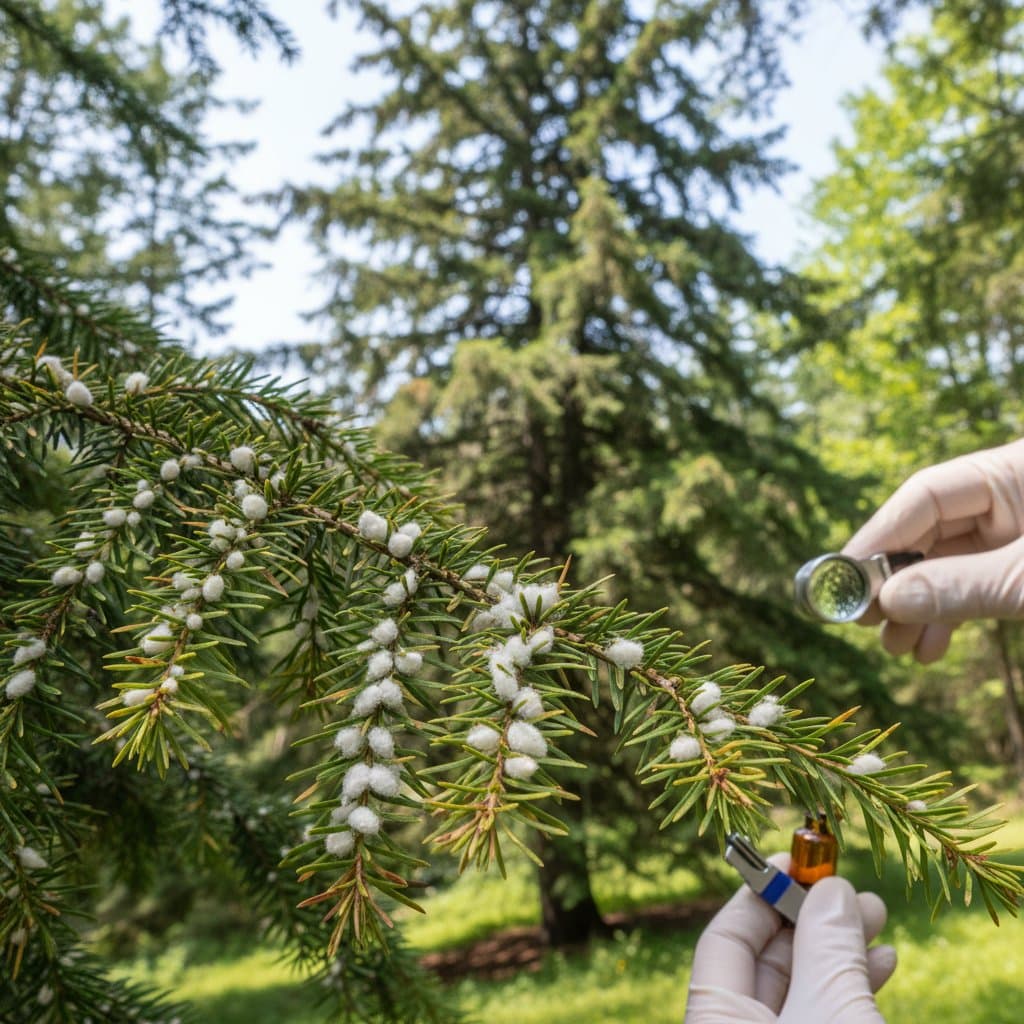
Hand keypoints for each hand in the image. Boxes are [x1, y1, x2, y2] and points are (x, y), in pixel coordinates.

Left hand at [685, 857, 896, 1022]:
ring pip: (797, 991)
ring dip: (838, 951)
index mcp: (712, 1018)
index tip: (798, 861)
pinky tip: (882, 962)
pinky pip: (818, 1017)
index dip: (762, 894)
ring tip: (876, 916)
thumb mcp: (833, 1009)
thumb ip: (828, 946)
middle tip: (851, 888)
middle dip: (811, 920)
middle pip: (762, 962)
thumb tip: (831, 888)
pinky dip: (846, 990)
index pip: (725, 938)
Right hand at [843, 438, 1023, 661]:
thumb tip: (886, 600)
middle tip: (863, 619)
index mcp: (1015, 469)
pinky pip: (974, 585)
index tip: (843, 577)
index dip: (880, 536)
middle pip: (928, 531)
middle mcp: (1010, 495)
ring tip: (895, 646)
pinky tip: (929, 647)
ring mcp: (1016, 533)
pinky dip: (950, 617)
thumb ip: (963, 585)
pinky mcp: (1021, 566)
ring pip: (947, 564)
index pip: (926, 494)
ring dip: (917, 608)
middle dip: (896, 580)